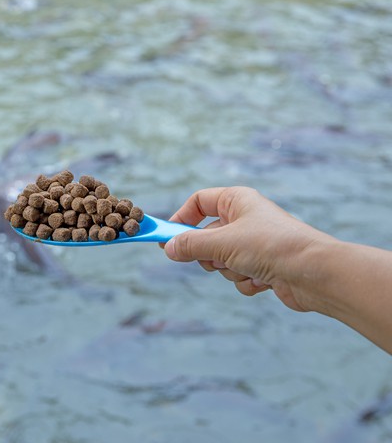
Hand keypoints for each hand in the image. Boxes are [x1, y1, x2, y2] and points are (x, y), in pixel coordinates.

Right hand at [162, 187, 334, 312]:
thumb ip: (191, 245)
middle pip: (207, 235)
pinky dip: (246, 281)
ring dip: (229, 270)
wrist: (315, 274)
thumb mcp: (223, 243)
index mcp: (237, 201)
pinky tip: (263, 280)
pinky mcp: (263, 266)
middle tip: (213, 259)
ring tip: (248, 268)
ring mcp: (254, 244)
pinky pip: (238, 275)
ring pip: (221, 260)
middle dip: (209, 254)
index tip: (166, 238)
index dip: (181, 219)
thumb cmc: (272, 247)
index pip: (199, 202)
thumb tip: (169, 249)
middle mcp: (245, 219)